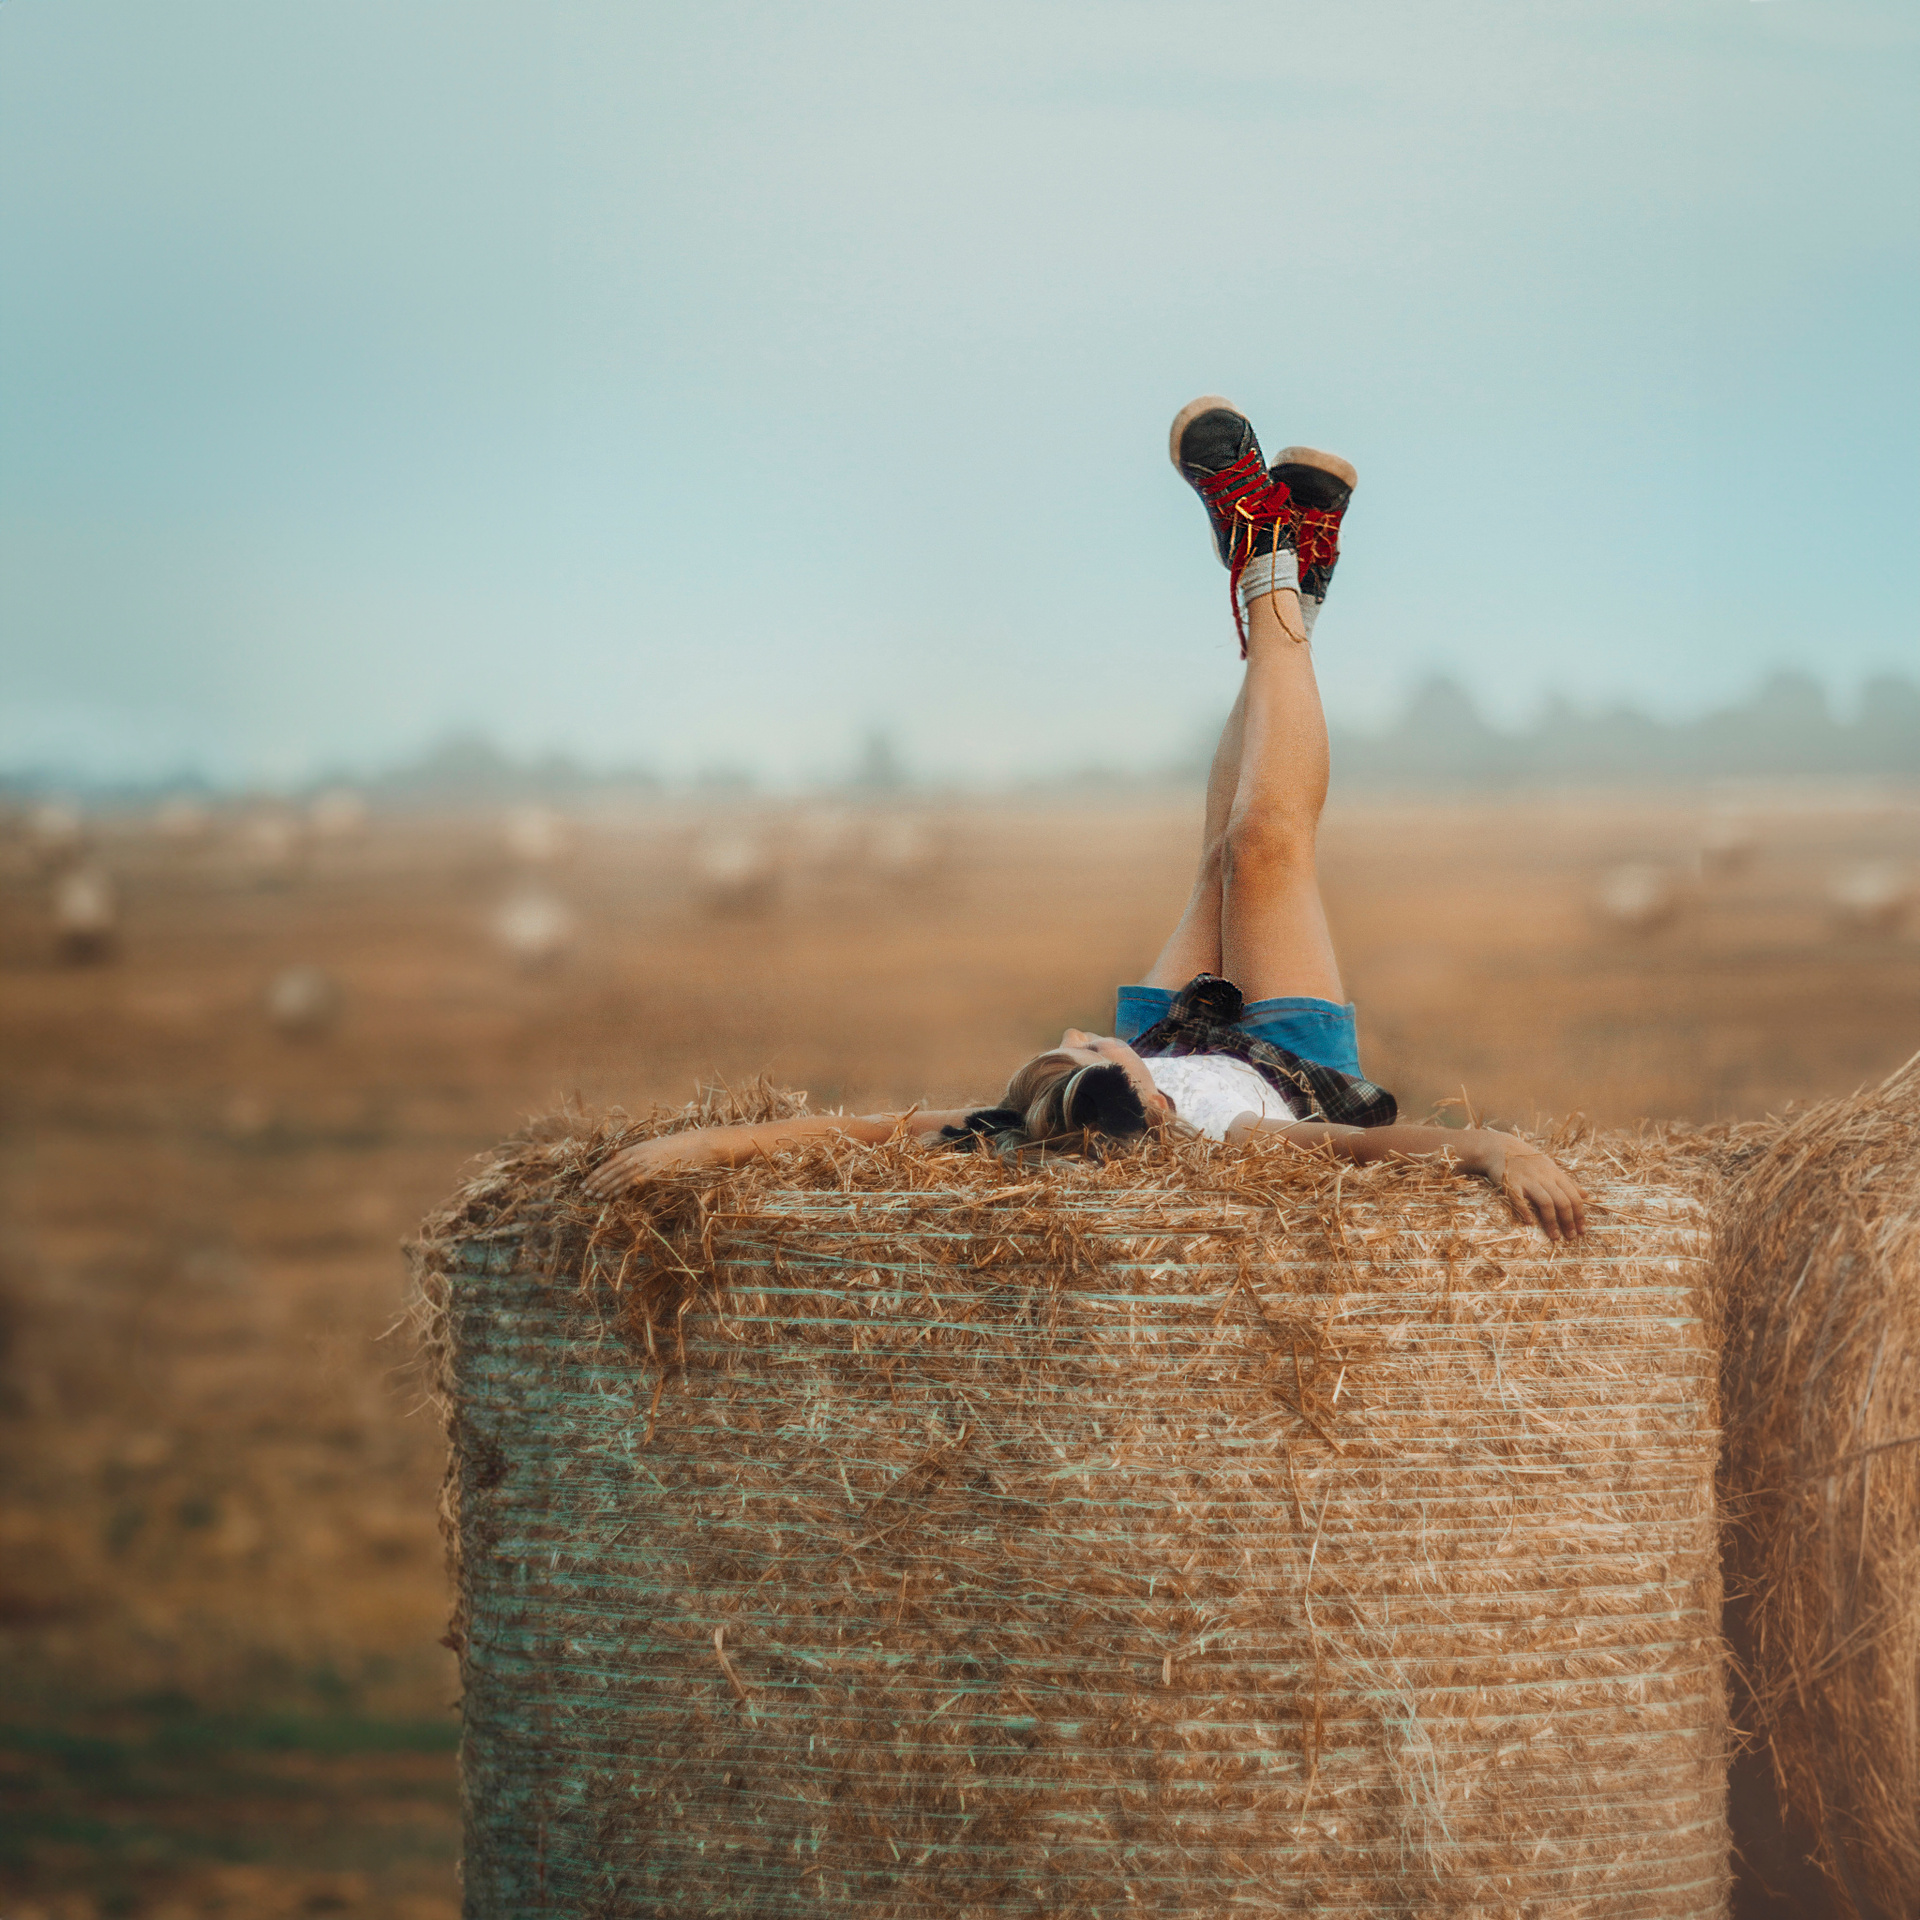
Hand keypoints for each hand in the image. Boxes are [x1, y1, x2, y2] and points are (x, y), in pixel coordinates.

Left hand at [583, 1133, 711, 1198]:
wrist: (696, 1146)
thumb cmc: (679, 1150)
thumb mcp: (657, 1150)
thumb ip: (643, 1158)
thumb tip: (632, 1170)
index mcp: (635, 1149)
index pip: (610, 1162)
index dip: (597, 1173)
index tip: (586, 1181)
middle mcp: (636, 1154)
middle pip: (610, 1169)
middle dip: (596, 1180)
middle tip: (584, 1191)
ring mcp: (643, 1162)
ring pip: (617, 1176)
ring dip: (604, 1187)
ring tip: (593, 1196)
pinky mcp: (651, 1172)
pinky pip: (630, 1182)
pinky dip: (618, 1189)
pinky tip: (610, 1196)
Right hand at [1489, 1139, 1586, 1241]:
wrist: (1500, 1148)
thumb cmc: (1528, 1160)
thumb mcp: (1551, 1167)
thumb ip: (1568, 1182)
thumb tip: (1586, 1195)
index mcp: (1555, 1174)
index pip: (1573, 1196)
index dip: (1579, 1215)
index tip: (1582, 1230)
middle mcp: (1544, 1178)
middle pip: (1562, 1201)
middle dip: (1569, 1221)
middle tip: (1571, 1237)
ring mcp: (1527, 1180)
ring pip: (1545, 1202)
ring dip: (1551, 1222)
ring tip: (1554, 1236)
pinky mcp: (1511, 1183)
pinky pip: (1519, 1199)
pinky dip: (1524, 1211)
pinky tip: (1529, 1222)